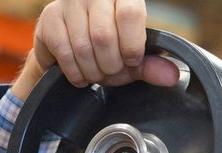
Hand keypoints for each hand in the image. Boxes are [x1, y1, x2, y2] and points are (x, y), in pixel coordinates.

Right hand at [12, 0, 178, 99]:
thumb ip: (152, 65)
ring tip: (97, 73)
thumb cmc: (109, 48)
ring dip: (93, 72)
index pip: (130, 14)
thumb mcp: (133, 56)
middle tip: (111, 71)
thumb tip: (172, 77)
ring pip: (84, 47)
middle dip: (110, 66)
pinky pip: (65, 53)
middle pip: (104, 36)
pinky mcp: (50, 17)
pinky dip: (76, 73)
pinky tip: (81, 72)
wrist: (73, 45)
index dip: (131, 46)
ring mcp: (69, 3)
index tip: (131, 61)